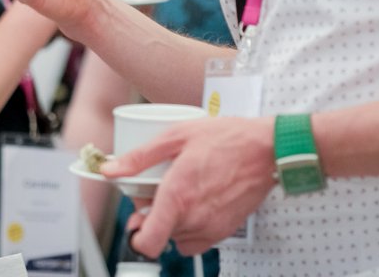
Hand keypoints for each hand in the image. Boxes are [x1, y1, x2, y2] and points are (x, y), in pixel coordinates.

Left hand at [104, 116, 277, 257]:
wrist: (267, 149)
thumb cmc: (227, 138)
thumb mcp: (175, 136)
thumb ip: (139, 157)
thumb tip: (111, 170)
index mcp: (178, 196)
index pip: (148, 242)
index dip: (136, 237)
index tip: (136, 220)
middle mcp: (194, 218)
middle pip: (160, 234)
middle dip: (154, 214)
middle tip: (161, 187)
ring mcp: (212, 227)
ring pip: (178, 237)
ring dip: (174, 220)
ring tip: (183, 190)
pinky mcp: (225, 231)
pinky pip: (197, 239)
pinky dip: (191, 225)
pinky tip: (197, 200)